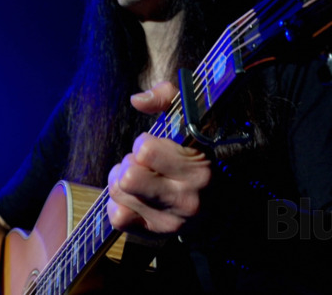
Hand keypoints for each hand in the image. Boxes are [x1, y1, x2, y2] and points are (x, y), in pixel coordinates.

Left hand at [107, 81, 211, 234]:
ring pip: (118, 192)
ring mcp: (170, 221)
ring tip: (139, 178)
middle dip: (129, 163)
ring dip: (121, 181)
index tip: (156, 147)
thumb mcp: (191, 122)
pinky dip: (118, 203)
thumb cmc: (195, 156)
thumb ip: (167, 97)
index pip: (145, 150)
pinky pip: (117, 216)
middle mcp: (186, 199)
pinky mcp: (153, 234)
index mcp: (199, 169)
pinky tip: (132, 197)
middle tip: (143, 165)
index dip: (144, 143)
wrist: (214, 207)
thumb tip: (136, 100)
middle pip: (128, 176)